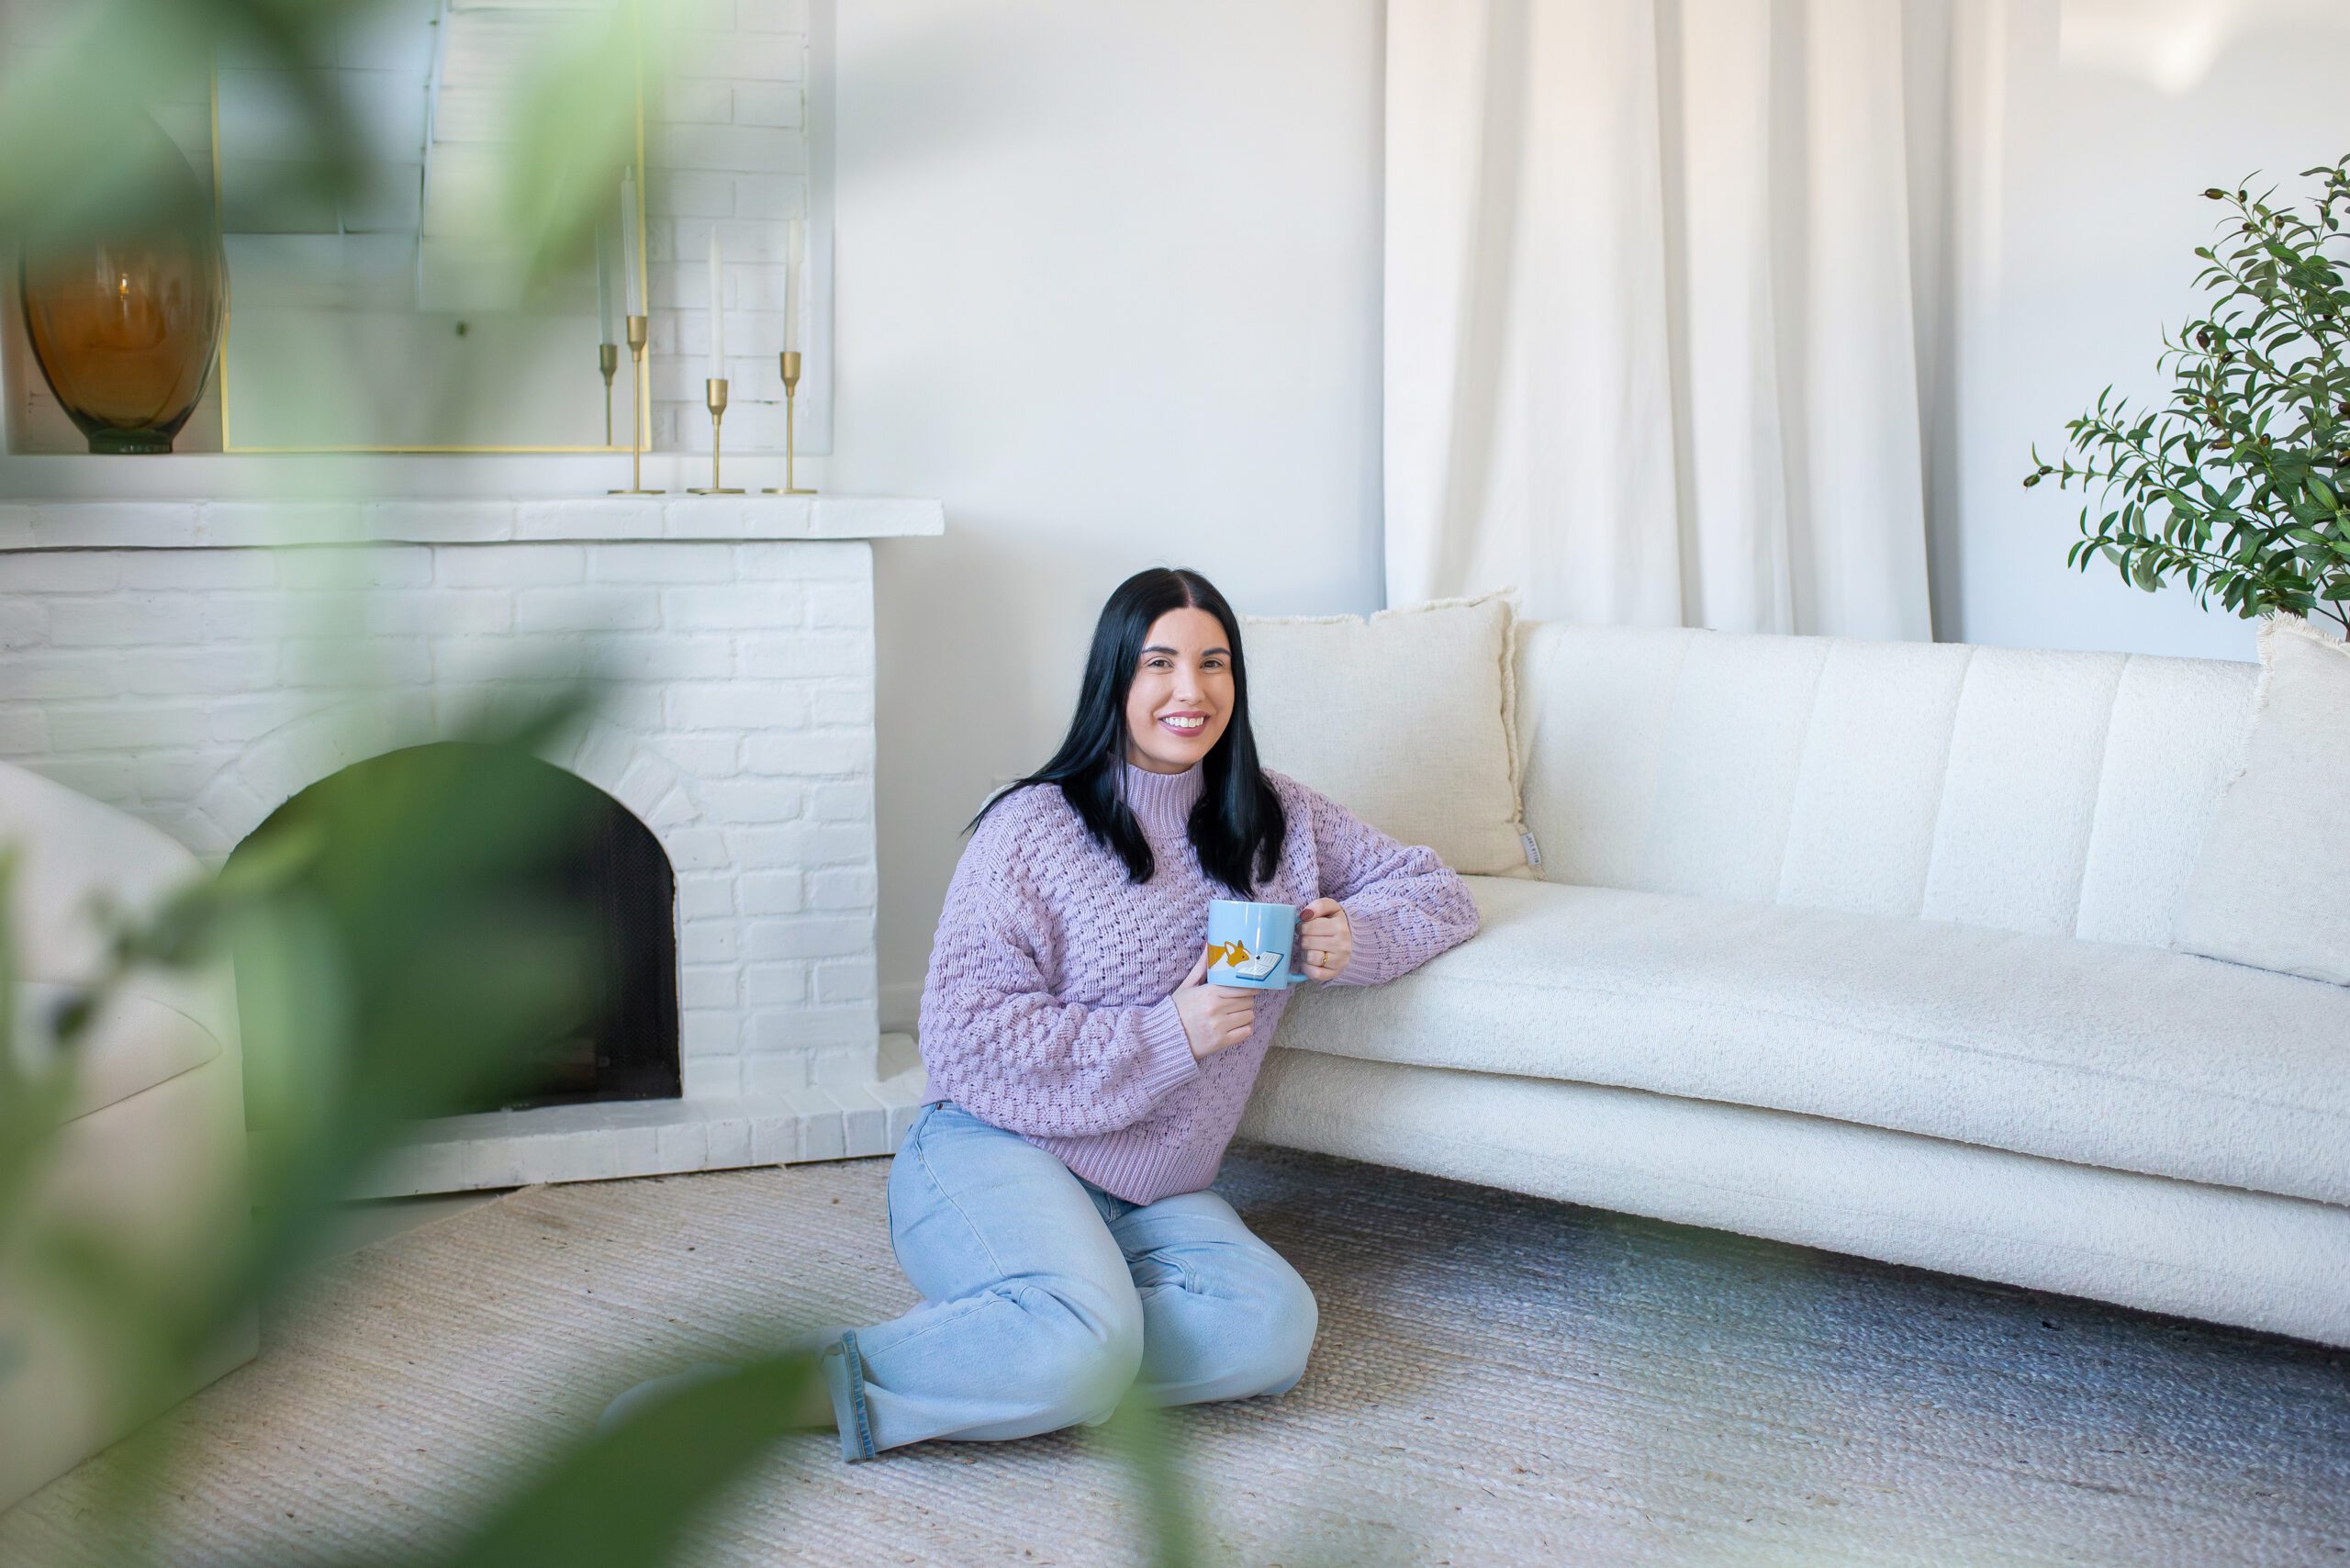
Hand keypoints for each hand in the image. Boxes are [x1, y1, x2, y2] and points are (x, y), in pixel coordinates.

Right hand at [1172, 941, 1256, 1060]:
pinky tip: (1236, 1025)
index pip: (1241, 987)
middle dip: (1247, 1000)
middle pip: (1248, 1001)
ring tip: (1237, 1013)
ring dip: (1246, 1014)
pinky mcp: (1222, 1042)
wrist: (1166, 1037)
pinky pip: (1246, 1032)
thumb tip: (1209, 946)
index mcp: (1209, 993)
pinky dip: (1245, 1028)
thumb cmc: (1178, 1010)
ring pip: (1249, 1015)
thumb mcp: (1187, 986)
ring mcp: (1220, 1026)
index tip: (1251, 987)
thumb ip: (1201, 967)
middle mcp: (1216, 1009)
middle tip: (1240, 1001)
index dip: (1249, 987)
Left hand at [1298, 898, 1352, 981]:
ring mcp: (1340, 961)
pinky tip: (1310, 961)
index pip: (1307, 927)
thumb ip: (1318, 906)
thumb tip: (1305, 914)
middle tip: (1307, 938)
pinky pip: (1314, 973)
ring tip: (1310, 949)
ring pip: (1309, 957)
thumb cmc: (1334, 924)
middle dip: (1303, 939)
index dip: (1301, 926)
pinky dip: (1307, 968)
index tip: (1305, 927)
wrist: (1350, 942)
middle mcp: (1343, 945)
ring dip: (1304, 953)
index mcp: (1340, 927)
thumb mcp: (1330, 908)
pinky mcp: (1334, 974)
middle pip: (1306, 942)